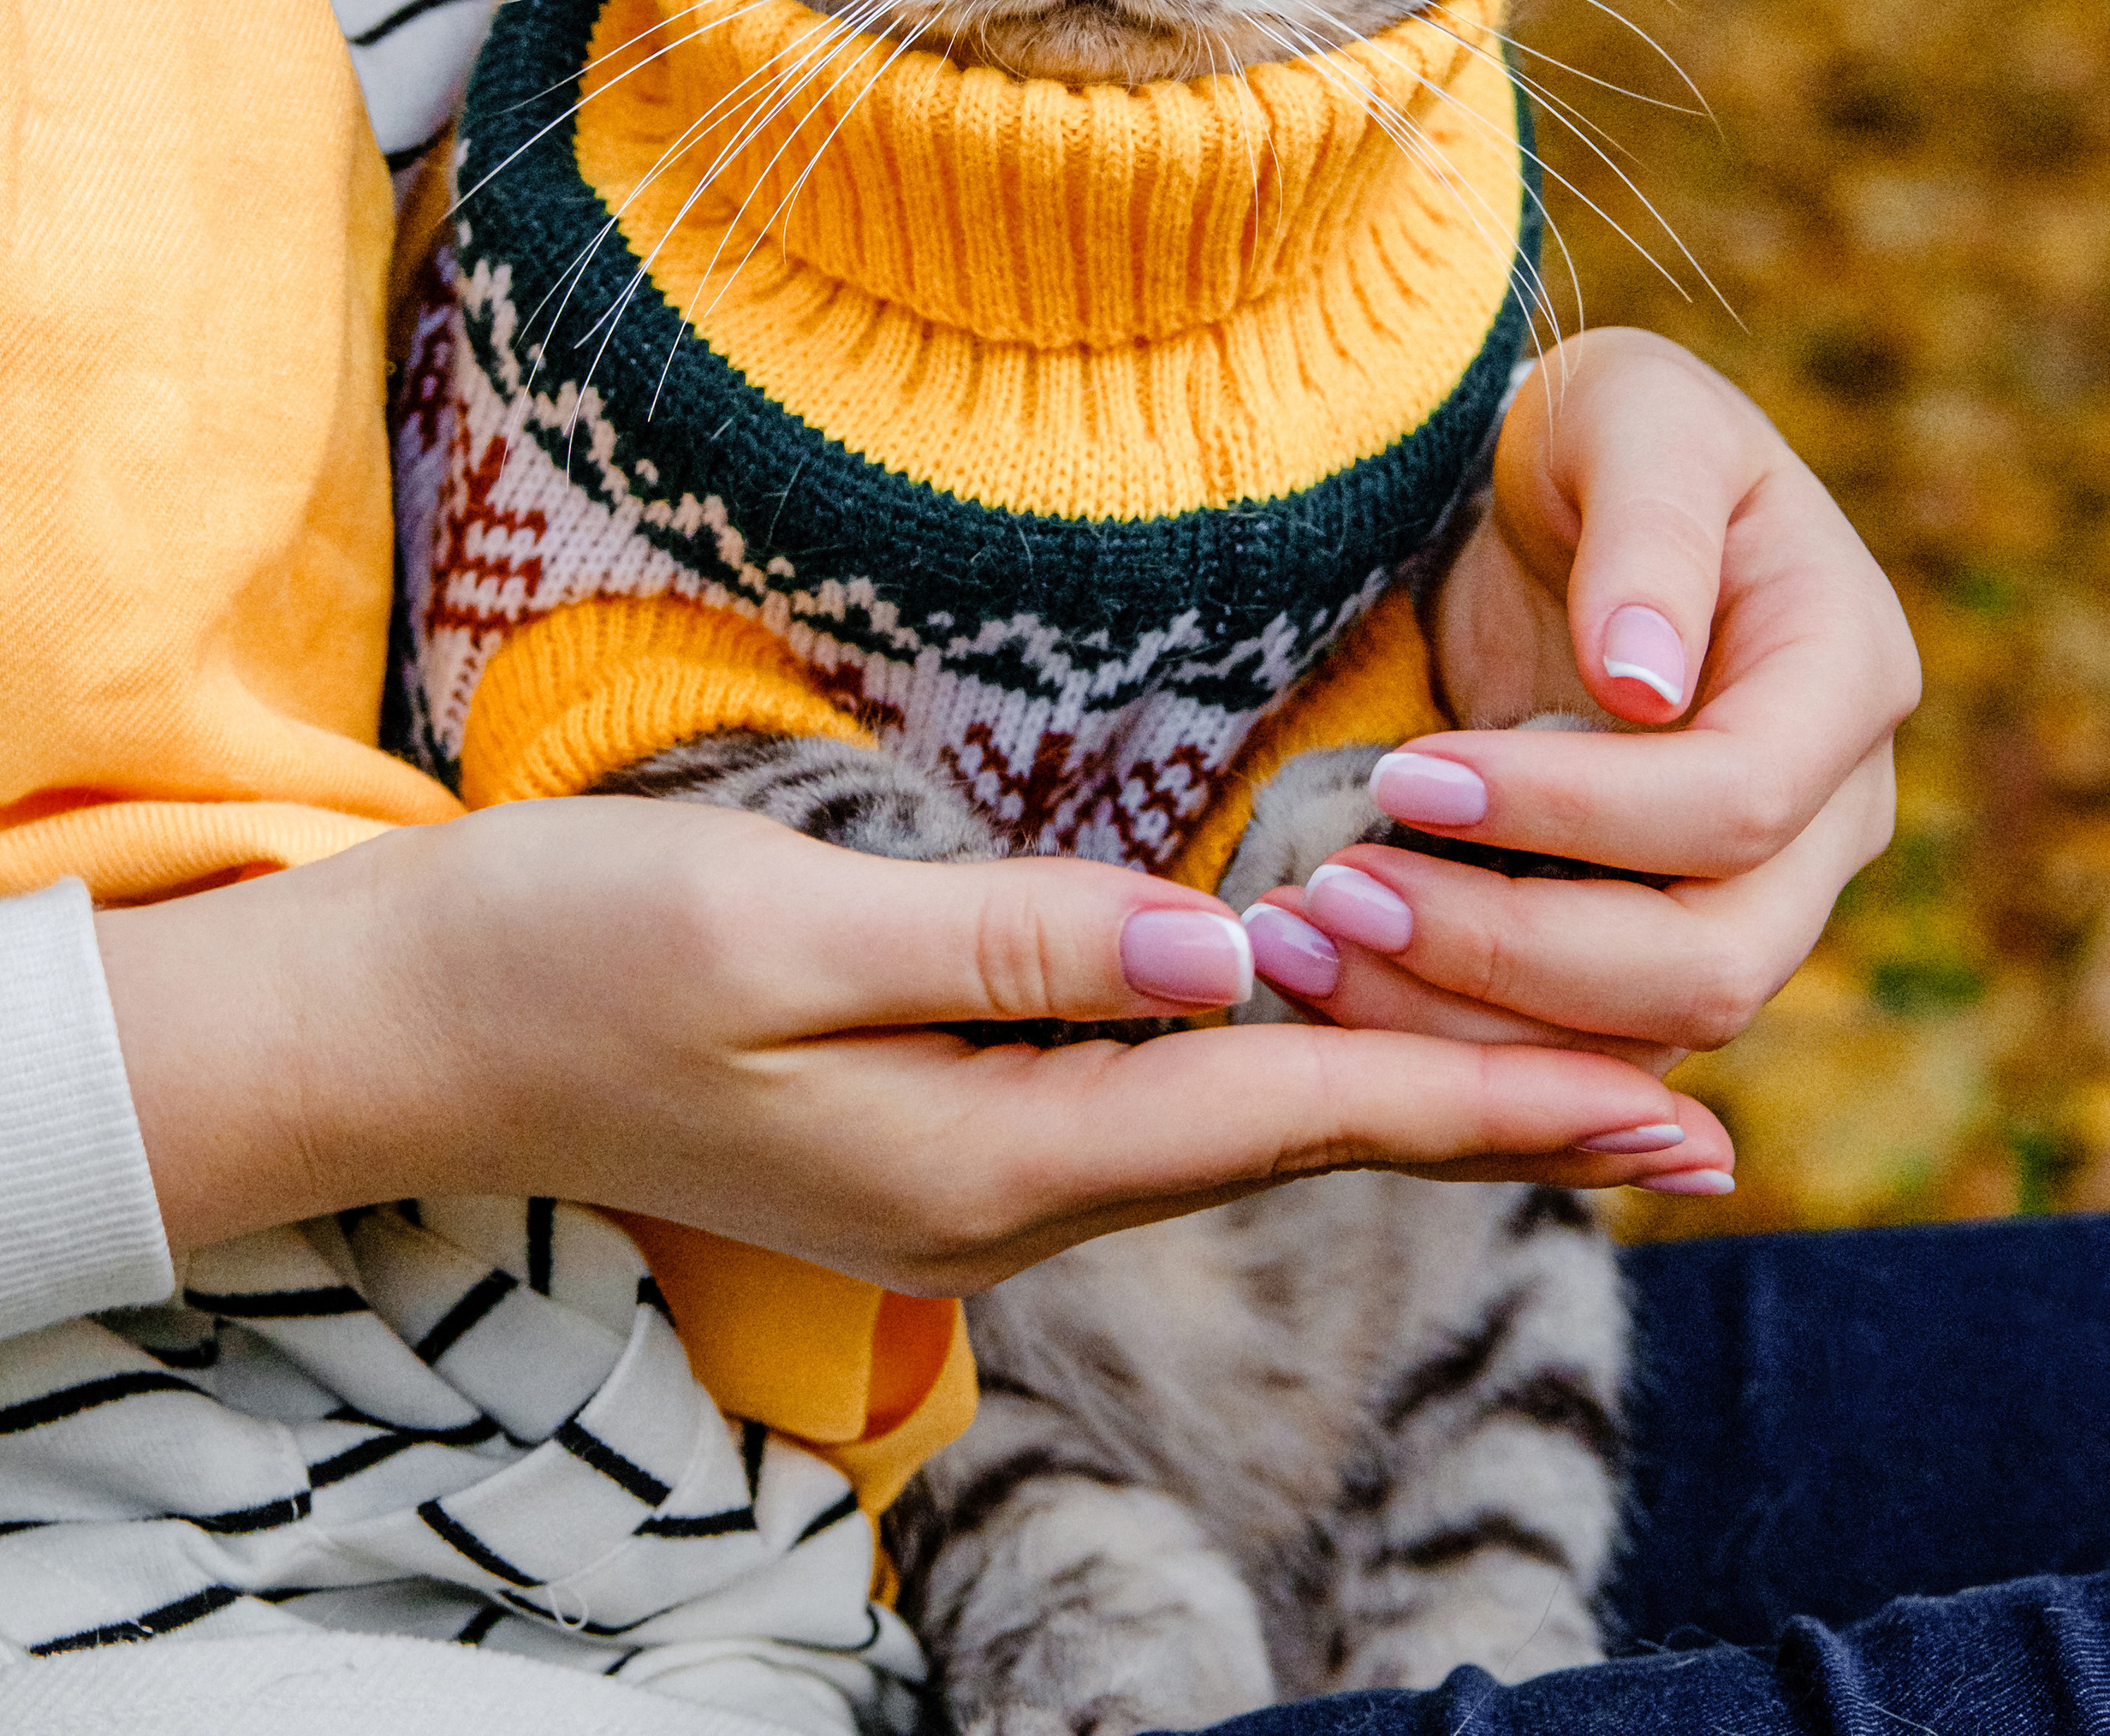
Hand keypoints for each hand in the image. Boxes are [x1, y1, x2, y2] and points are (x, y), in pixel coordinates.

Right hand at [98, 794, 1734, 1288]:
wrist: (415, 1029)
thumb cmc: (575, 948)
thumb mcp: (779, 922)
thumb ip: (1005, 943)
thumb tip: (1229, 959)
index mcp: (983, 1144)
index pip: (1295, 1113)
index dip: (1493, 1102)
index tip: (1669, 1115)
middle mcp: (1003, 1187)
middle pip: (1304, 1142)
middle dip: (1501, 1125)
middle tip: (1694, 1128)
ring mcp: (969, 1171)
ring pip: (1241, 1133)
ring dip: (1411, 1102)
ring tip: (1567, 1087)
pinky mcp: (934, 1128)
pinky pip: (1157, 1112)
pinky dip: (1285, 1078)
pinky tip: (1336, 1042)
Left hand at [1249, 328, 1917, 1098]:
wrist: (1567, 499)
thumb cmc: (1607, 434)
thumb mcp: (1630, 416)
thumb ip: (1650, 529)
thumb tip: (1649, 682)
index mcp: (1847, 674)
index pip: (1738, 801)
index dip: (1574, 809)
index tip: (1406, 775)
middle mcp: (1831, 814)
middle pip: (1708, 961)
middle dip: (1510, 949)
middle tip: (1334, 896)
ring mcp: (1756, 901)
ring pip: (1637, 1042)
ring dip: (1461, 1022)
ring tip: (1299, 947)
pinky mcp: (1657, 950)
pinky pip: (1572, 1051)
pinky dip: (1448, 1038)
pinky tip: (1328, 980)